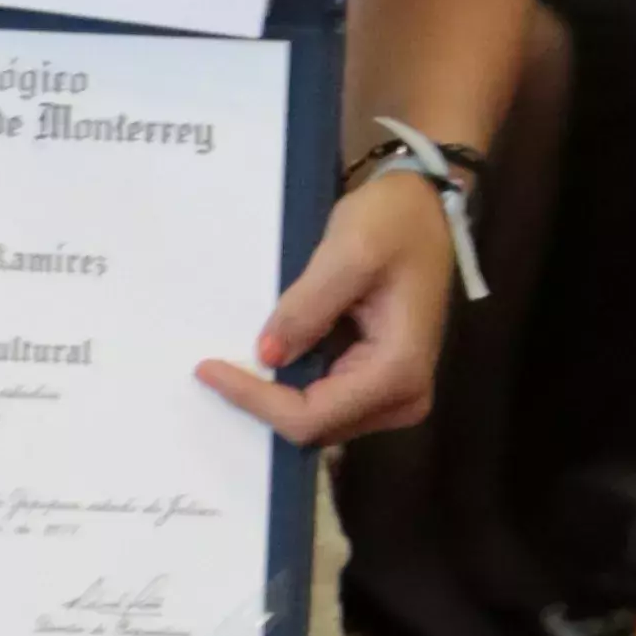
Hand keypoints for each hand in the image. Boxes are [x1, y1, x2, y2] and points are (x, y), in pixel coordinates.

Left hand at [198, 167, 458, 445]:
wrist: (426, 209)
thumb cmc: (394, 223)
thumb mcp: (348, 252)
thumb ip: (307, 307)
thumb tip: (266, 356)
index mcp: (398, 372)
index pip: (313, 416)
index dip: (257, 401)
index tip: (209, 369)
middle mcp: (403, 398)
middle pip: (317, 426)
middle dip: (263, 401)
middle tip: (214, 366)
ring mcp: (395, 393)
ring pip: (319, 417)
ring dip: (274, 394)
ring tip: (231, 362)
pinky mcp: (382, 379)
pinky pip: (328, 397)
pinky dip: (291, 383)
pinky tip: (265, 355)